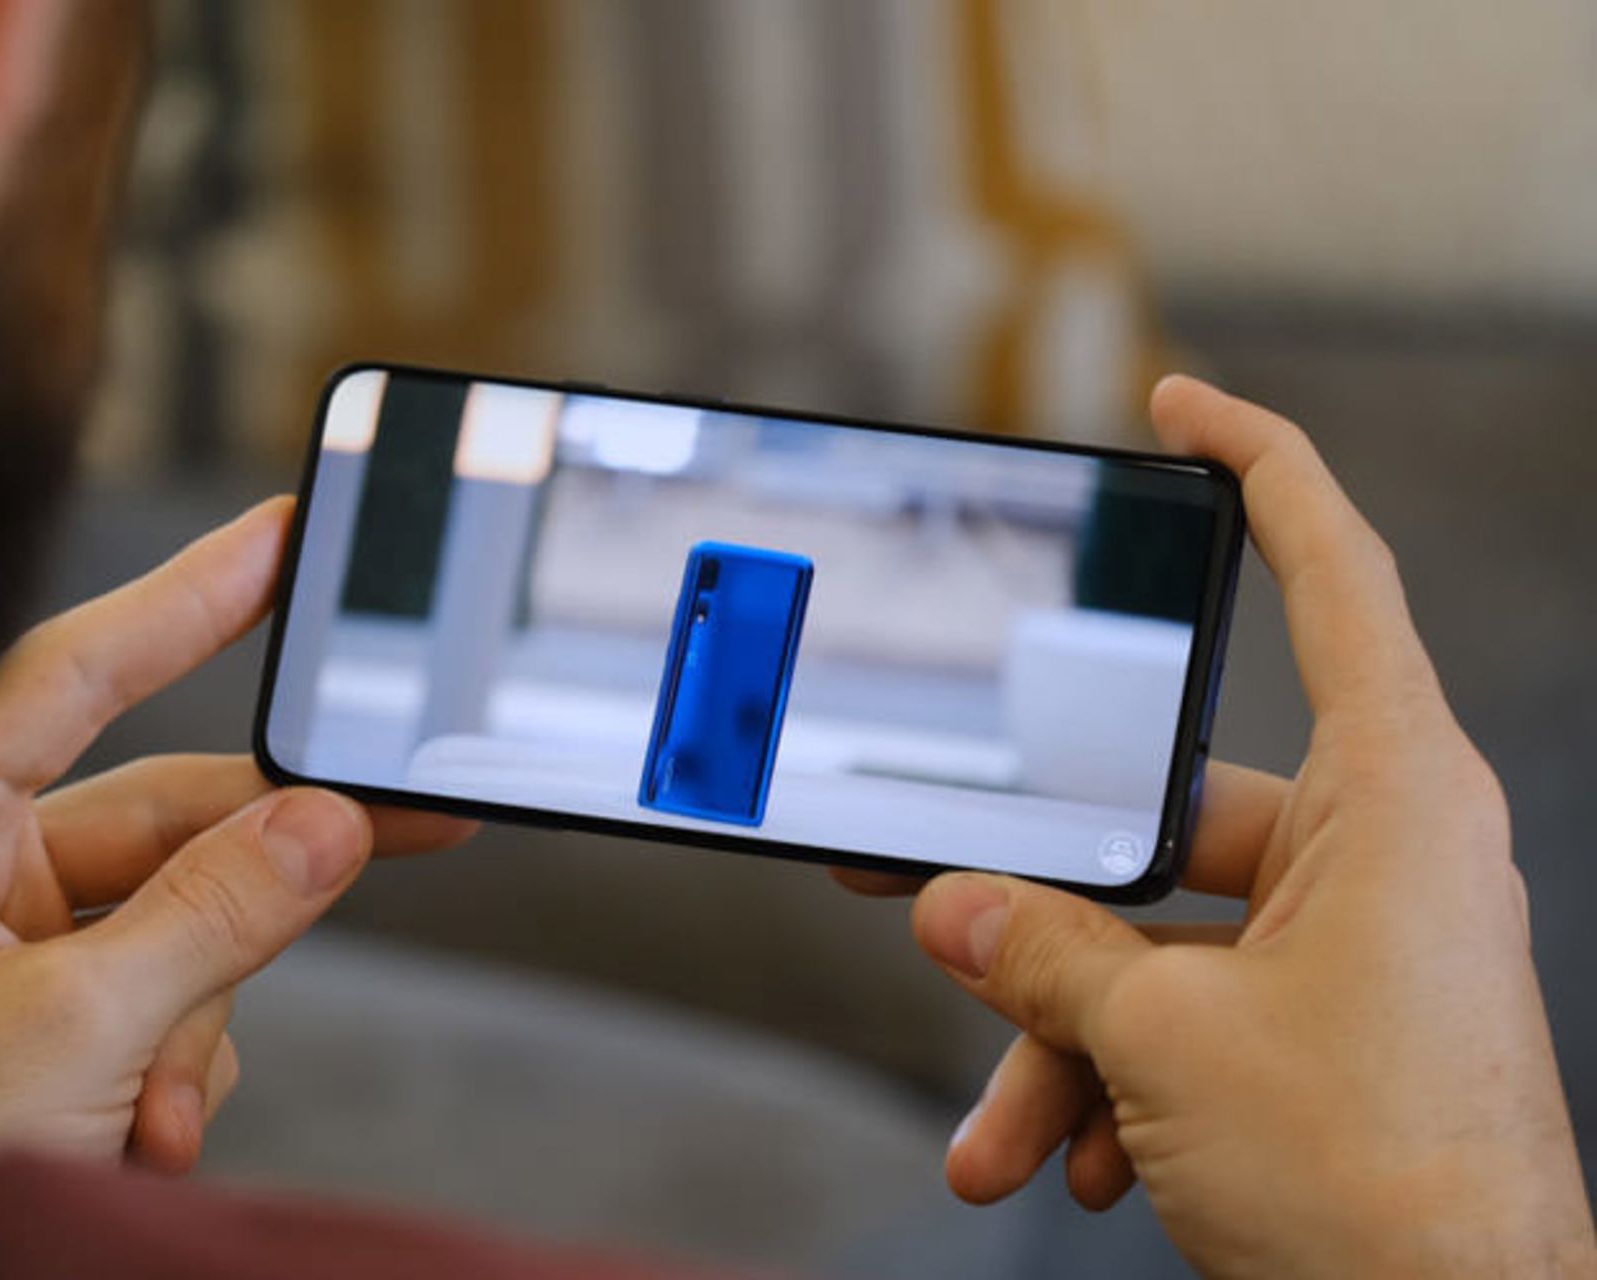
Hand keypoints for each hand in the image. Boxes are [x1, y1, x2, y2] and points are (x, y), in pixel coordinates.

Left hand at [0, 499, 474, 1173]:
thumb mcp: (69, 1031)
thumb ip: (212, 920)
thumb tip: (330, 824)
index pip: (73, 676)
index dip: (184, 600)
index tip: (284, 543)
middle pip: (173, 816)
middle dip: (275, 858)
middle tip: (415, 813)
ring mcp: (29, 959)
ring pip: (198, 930)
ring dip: (206, 1023)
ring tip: (158, 1115)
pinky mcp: (78, 1033)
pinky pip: (184, 1012)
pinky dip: (186, 1073)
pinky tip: (148, 1138)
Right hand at [861, 379, 1593, 1274]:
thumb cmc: (1383, 1188)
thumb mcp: (1168, 1046)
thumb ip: (1046, 953)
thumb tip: (951, 910)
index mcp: (1390, 797)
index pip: (1333, 574)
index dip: (1259, 466)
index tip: (1183, 407)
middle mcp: (1382, 851)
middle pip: (1170, 819)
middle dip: (1043, 904)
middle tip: (920, 897)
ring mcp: (1362, 942)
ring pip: (1166, 944)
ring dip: (1068, 1039)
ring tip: (1003, 1139)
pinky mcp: (1337, 1024)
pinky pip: (1199, 1012)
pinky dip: (1123, 1080)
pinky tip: (1074, 1163)